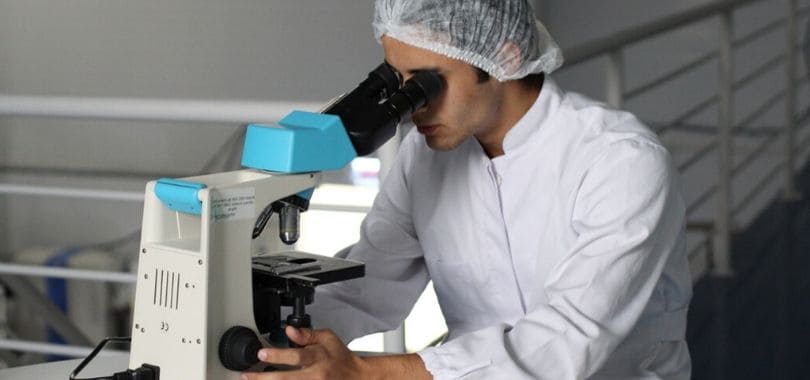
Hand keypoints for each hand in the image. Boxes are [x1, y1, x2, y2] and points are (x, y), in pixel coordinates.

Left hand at [241, 326, 367, 379]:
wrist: (356, 376)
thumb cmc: (340, 357)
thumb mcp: (327, 337)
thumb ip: (307, 334)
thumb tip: (289, 330)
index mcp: (319, 357)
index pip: (296, 356)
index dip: (278, 355)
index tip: (261, 353)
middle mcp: (315, 375)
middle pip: (287, 379)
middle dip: (264, 377)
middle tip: (247, 375)